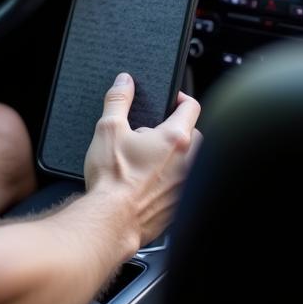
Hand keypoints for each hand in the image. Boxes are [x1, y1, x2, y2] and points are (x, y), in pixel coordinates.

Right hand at [83, 73, 201, 246]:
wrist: (111, 222)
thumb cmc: (113, 180)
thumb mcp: (109, 129)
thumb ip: (118, 99)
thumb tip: (124, 81)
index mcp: (175, 139)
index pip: (191, 107)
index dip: (180, 97)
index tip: (170, 99)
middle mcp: (189, 163)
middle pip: (193, 135)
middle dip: (175, 130)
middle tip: (151, 132)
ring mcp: (187, 187)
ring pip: (189, 162)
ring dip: (175, 156)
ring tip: (147, 158)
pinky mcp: (180, 207)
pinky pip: (182, 185)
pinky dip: (170, 180)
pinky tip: (147, 182)